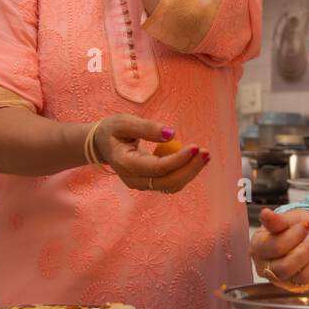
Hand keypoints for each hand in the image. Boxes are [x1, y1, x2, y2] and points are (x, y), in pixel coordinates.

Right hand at [91, 114, 207, 192]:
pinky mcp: (149, 183)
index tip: (195, 147)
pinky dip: (185, 172)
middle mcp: (133, 179)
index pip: (157, 167)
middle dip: (189, 168)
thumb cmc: (113, 130)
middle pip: (167, 181)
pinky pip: (171, 182)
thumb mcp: (125, 122)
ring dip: (190, 172)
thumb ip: (147, 128)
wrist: (102, 144)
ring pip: (171, 185)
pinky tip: (196, 159)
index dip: (178, 159)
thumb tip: (172, 134)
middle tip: (206, 152)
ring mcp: (141, 184)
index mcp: (125, 164)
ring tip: (205, 155)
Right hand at [251, 208, 308, 291]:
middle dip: (306, 248)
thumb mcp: (288, 218)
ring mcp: (280, 280)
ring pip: (299, 275)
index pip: (274, 246)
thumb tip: (265, 214)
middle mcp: (265, 267)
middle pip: (286, 265)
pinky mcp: (297, 286)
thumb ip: (277, 220)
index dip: (293, 235)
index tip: (305, 224)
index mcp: (258, 247)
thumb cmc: (295, 227)